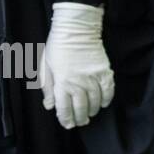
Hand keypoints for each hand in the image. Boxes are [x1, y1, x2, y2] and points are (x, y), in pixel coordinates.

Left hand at [39, 3, 114, 129]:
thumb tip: (49, 106)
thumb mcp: (45, 67)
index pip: (64, 108)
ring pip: (95, 100)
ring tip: (90, 114)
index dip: (66, 119)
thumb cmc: (57, 47)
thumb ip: (47, 88)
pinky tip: (103, 103)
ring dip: (93, 110)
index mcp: (61, 83)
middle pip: (81, 107)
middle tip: (81, 122)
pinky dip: (107, 98)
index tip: (68, 124)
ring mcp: (92, 77)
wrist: (76, 29)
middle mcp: (78, 83)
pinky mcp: (104, 71)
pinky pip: (108, 89)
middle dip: (81, 118)